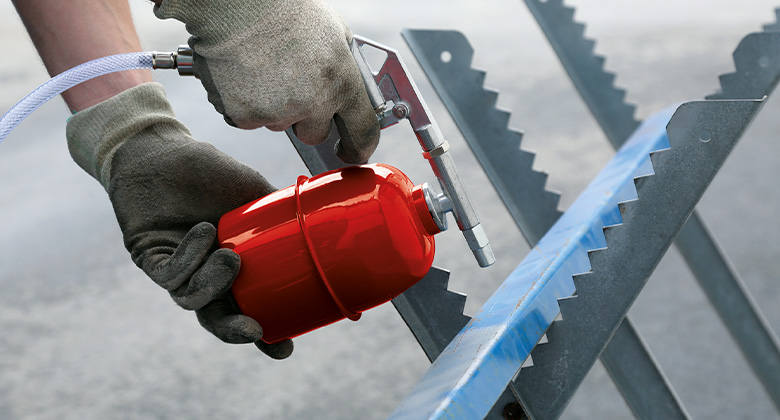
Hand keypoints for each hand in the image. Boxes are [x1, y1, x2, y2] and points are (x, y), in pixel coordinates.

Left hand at [66, 82, 292, 358]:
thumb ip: (285, 215)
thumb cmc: (212, 172)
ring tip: (232, 258)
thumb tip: (331, 222)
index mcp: (231, 270)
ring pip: (193, 300)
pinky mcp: (149, 257)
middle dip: (236, 331)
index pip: (248, 310)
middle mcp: (202, 275)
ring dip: (215, 284)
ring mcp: (176, 269)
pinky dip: (190, 258)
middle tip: (257, 331)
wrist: (166, 148)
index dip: (265, 336)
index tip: (285, 349)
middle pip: (217, 319)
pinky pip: (171, 275)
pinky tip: (205, 233)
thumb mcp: (257, 196)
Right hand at [154, 0, 380, 163]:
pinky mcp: (244, 116)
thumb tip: (354, 89)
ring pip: (279, 124)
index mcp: (343, 84)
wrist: (239, 5)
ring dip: (275, 107)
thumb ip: (346, 67)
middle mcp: (313, 104)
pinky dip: (246, 103)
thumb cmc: (288, 10)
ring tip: (266, 69)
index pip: (362, 132)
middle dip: (307, 119)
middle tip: (294, 90)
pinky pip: (248, 119)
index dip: (359, 148)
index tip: (352, 153)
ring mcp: (278, 113)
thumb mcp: (335, 33)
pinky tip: (245, 74)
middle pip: (315, 134)